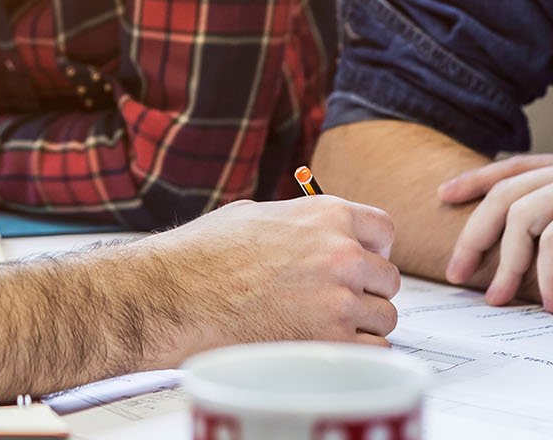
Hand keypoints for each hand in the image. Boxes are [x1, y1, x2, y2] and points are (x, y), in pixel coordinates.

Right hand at [146, 195, 398, 359]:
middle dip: (365, 289)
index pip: (384, 230)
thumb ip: (302, 223)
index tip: (359, 261)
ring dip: (362, 324)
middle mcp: (341, 253)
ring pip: (384, 318)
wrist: (179, 295)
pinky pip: (373, 351)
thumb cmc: (208, 254)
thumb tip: (317, 232)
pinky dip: (354, 353)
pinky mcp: (332, 343)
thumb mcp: (259, 215)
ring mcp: (339, 300)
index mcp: (326, 214)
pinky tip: (319, 344)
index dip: (371, 248)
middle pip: (388, 279)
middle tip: (334, 298)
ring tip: (321, 323)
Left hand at [440, 153, 552, 306]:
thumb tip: (518, 235)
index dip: (476, 179)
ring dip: (507, 265)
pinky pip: (552, 242)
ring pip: (522, 217)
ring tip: (497, 298)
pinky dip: (546, 275)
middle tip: (455, 273)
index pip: (513, 167)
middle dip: (474, 235)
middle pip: (505, 195)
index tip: (443, 194)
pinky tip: (547, 302)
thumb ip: (547, 210)